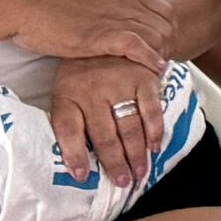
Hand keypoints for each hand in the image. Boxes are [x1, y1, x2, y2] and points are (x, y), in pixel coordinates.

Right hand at [1, 0, 184, 66]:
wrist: (23, 2)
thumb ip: (102, 2)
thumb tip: (105, 13)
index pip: (161, 6)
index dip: (166, 25)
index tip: (162, 41)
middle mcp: (122, 2)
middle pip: (165, 21)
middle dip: (169, 42)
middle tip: (164, 59)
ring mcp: (112, 18)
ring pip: (156, 33)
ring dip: (162, 52)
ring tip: (160, 68)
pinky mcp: (100, 36)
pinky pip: (137, 45)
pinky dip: (149, 58)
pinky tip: (155, 69)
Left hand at [46, 55, 163, 195]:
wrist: (112, 37)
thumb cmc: (83, 73)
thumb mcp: (65, 90)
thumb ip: (69, 119)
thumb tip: (75, 161)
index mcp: (67, 94)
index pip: (68, 129)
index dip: (75, 154)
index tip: (82, 176)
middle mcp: (92, 90)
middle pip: (104, 135)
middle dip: (114, 163)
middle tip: (122, 183)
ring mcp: (120, 84)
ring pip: (129, 127)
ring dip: (136, 154)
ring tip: (139, 173)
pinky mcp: (143, 79)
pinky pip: (151, 110)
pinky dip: (154, 131)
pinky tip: (154, 147)